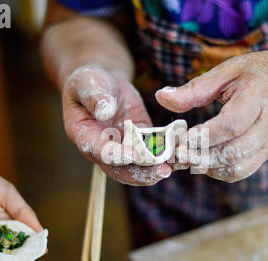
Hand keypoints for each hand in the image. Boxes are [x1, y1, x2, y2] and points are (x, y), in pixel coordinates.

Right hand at [62, 65, 170, 184]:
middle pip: (120, 169)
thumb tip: (105, 110)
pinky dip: (166, 154)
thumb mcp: (86, 83)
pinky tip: (183, 152)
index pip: (99, 151)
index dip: (116, 155)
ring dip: (156, 169)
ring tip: (176, 166)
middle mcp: (103, 149)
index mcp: (84, 136)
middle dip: (141, 173)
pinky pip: (152, 151)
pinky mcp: (140, 141)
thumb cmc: (88, 81)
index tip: (133, 155)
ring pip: (138, 166)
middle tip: (162, 172)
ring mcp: (122, 147)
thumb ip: (94, 97)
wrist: (102, 83)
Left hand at [155, 50, 267, 181]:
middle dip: (202, 156)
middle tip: (176, 154)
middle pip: (235, 150)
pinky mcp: (267, 153)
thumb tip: (161, 97)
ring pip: (237, 166)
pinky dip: (218, 171)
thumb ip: (195, 88)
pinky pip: (241, 171)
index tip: (181, 139)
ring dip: (207, 167)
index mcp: (259, 96)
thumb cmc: (255, 74)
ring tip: (184, 159)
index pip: (232, 124)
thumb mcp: (226, 71)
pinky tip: (201, 161)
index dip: (205, 136)